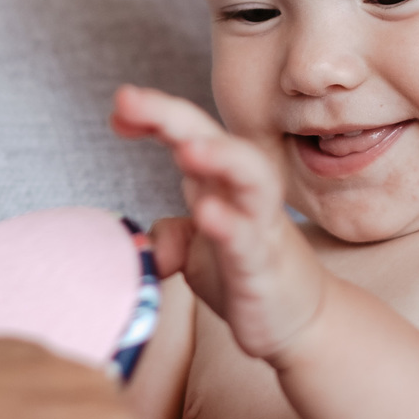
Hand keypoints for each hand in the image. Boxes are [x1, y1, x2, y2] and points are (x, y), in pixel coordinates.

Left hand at [110, 85, 323, 360]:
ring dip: (219, 156)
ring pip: (249, 176)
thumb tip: (145, 242)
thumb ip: (169, 234)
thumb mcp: (196, 251)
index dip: (152, 116)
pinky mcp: (264, 265)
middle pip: (212, 138)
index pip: (186, 133)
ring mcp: (258, 226)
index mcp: (219, 180)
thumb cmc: (245, 273)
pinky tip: (207, 213)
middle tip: (129, 98)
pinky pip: (249, 239)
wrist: (302, 320)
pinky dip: (230, 223)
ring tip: (184, 148)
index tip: (116, 110)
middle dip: (170, 114)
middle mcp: (240, 192)